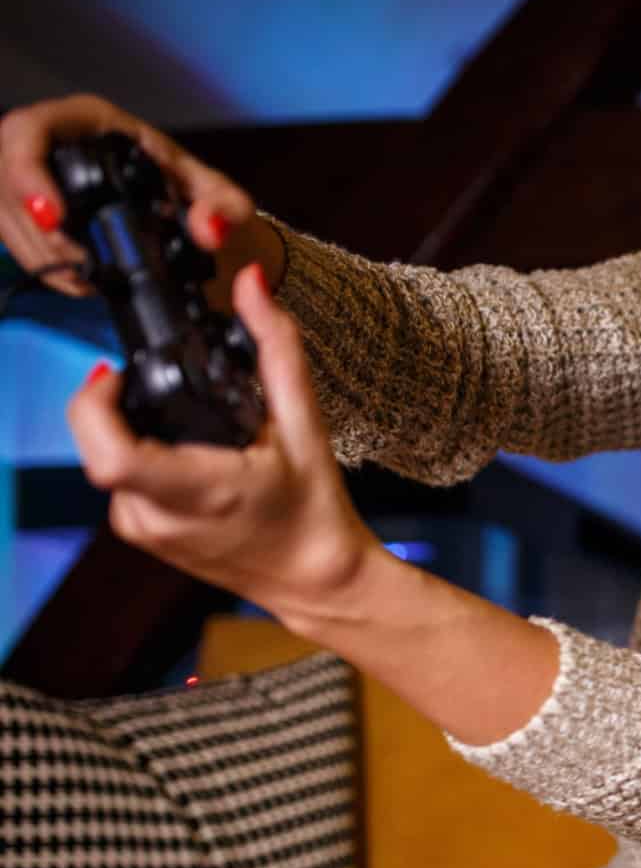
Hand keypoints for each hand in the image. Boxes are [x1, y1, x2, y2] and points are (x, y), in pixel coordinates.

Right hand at [1, 94, 256, 298]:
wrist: (180, 209)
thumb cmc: (188, 189)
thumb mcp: (216, 192)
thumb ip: (224, 205)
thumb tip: (208, 229)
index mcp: (88, 120)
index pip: (31, 131)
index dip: (28, 172)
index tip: (54, 217)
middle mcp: (50, 139)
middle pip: (6, 176)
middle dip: (34, 227)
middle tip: (77, 263)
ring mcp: (30, 171)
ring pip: (3, 208)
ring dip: (36, 250)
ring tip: (83, 279)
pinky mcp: (23, 204)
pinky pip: (9, 231)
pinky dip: (38, 261)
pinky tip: (73, 278)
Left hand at [67, 261, 377, 625]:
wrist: (317, 582)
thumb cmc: (315, 512)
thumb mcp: (306, 426)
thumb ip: (277, 349)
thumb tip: (251, 285)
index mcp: (196, 492)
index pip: (107, 451)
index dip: (96, 402)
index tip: (119, 373)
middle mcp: (156, 517)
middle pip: (97, 441)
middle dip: (118, 405)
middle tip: (163, 389)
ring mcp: (142, 531)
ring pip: (103, 456)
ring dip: (132, 431)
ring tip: (190, 428)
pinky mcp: (139, 535)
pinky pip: (118, 480)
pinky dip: (142, 457)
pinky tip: (189, 456)